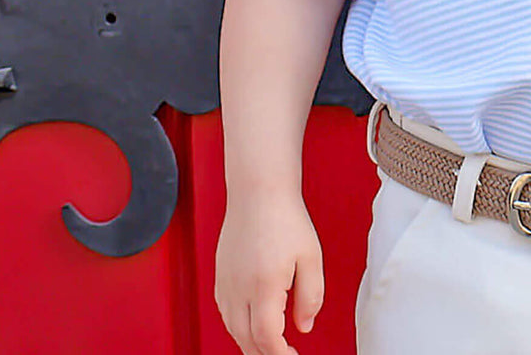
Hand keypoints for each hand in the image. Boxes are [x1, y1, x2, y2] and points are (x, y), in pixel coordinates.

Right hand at [215, 192, 324, 354]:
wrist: (258, 192)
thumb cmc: (285, 219)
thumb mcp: (310, 257)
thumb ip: (311, 296)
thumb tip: (304, 326)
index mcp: (263, 286)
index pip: (266, 338)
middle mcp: (238, 290)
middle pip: (246, 340)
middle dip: (265, 353)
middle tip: (286, 352)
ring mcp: (225, 284)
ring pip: (233, 329)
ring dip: (251, 342)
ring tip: (272, 343)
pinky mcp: (219, 278)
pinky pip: (226, 314)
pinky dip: (239, 326)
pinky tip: (254, 322)